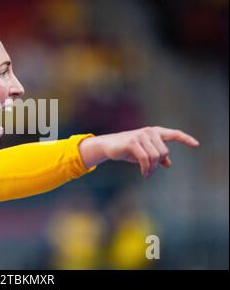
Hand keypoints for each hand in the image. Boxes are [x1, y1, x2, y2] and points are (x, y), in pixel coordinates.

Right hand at [79, 126, 199, 177]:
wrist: (109, 146)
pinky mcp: (133, 143)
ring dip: (152, 169)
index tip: (196, 145)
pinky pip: (145, 159)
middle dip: (158, 164)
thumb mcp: (144, 152)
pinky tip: (144, 173)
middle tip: (150, 171)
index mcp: (154, 132)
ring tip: (146, 173)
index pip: (173, 134)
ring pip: (155, 157)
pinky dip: (146, 169)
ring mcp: (140, 136)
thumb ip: (157, 156)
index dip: (185, 139)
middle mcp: (149, 132)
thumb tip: (168, 163)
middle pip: (164, 152)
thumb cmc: (128, 148)